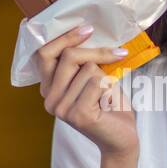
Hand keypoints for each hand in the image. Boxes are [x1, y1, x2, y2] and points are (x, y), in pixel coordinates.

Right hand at [37, 25, 137, 158]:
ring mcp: (61, 109)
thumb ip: (82, 61)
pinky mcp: (78, 115)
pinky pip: (98, 82)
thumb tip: (87, 30)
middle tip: (117, 54)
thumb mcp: (93, 77)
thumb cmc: (109, 106)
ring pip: (87, 69)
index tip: (87, 28)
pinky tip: (110, 102)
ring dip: (105, 76)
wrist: (122, 139)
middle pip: (67, 57)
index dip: (64, 38)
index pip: (44, 54)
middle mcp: (49, 99)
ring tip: (108, 93)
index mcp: (48, 88)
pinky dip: (110, 87)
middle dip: (96, 52)